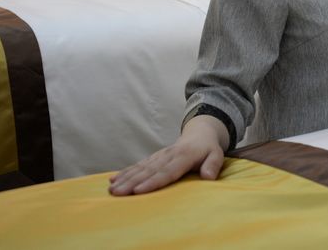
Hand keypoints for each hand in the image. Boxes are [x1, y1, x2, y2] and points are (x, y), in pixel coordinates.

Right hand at [108, 115, 226, 195]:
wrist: (199, 133)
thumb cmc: (208, 149)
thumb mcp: (216, 155)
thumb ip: (213, 165)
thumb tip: (208, 177)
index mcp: (183, 156)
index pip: (167, 171)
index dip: (152, 182)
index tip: (138, 191)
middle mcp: (168, 155)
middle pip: (148, 171)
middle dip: (131, 182)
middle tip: (117, 194)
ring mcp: (159, 156)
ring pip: (140, 168)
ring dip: (125, 178)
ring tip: (111, 189)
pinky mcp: (154, 157)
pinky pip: (138, 165)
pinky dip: (125, 172)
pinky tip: (113, 180)